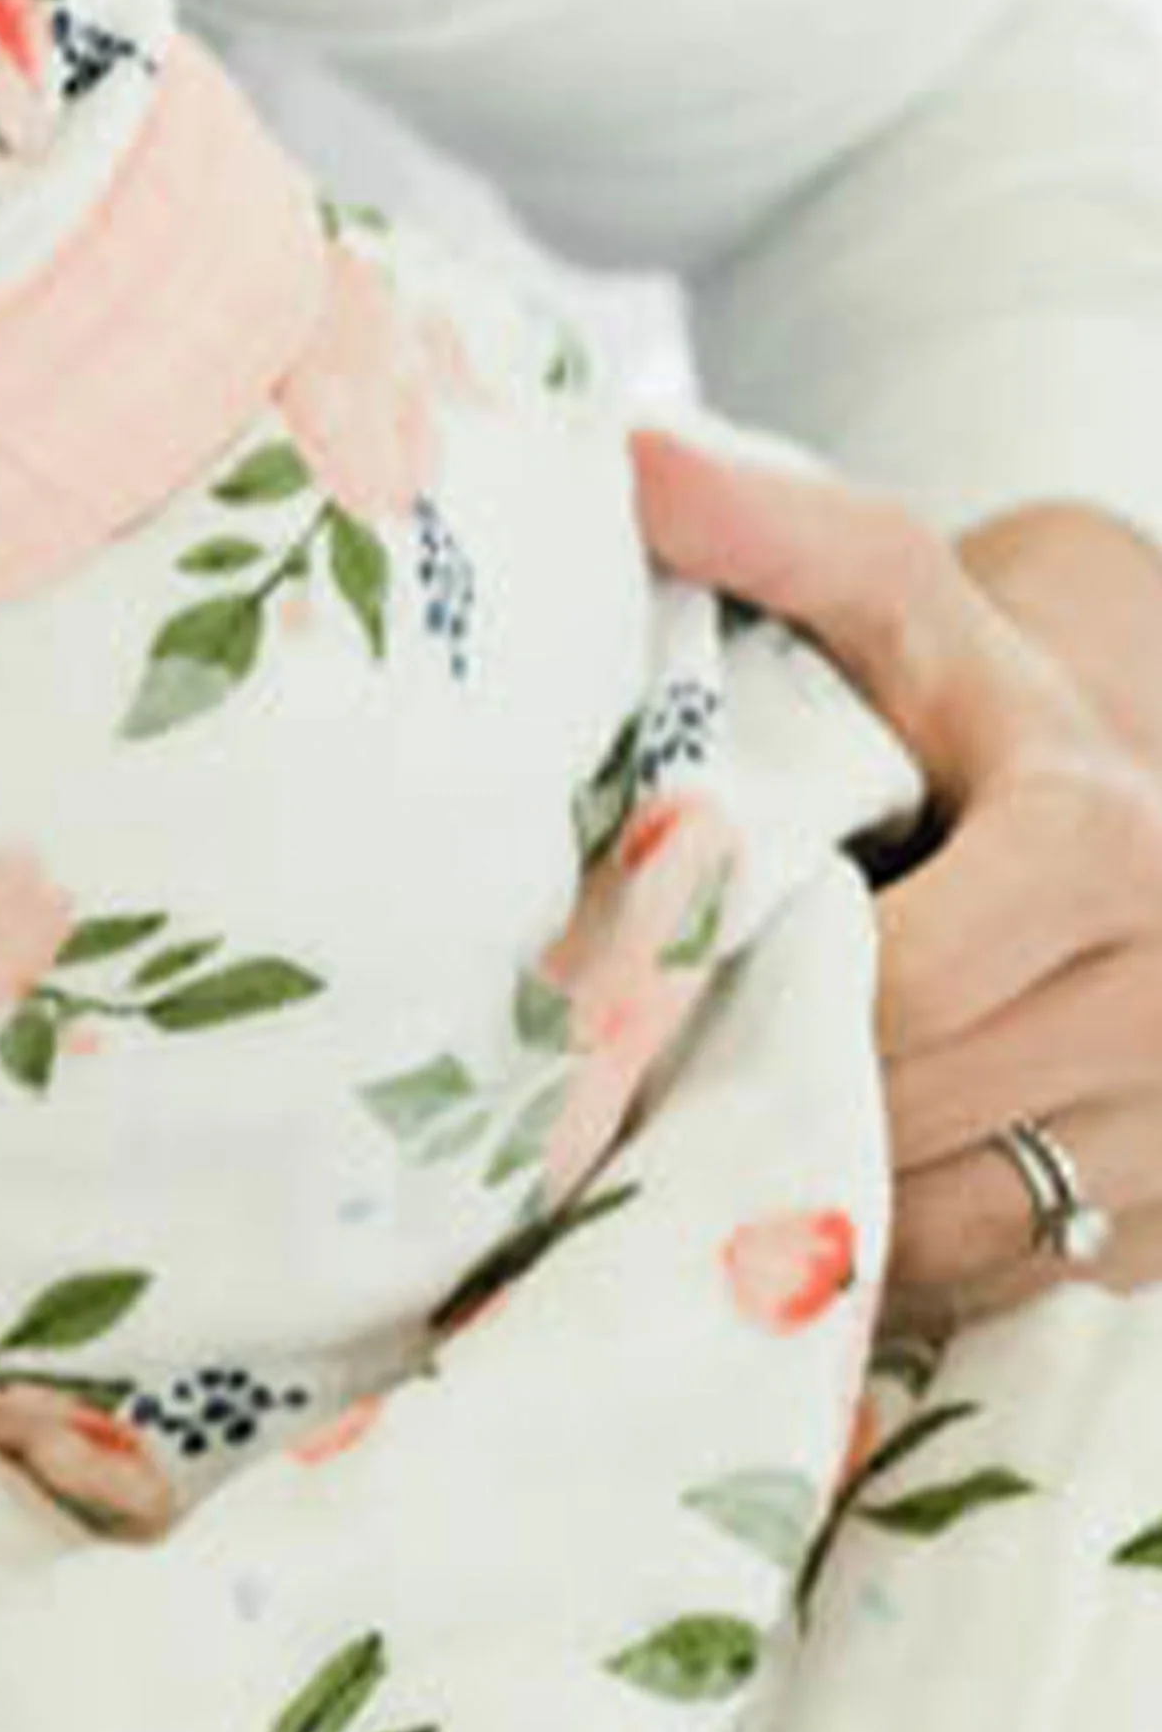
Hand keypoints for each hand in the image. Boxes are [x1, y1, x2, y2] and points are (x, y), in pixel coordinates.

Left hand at [633, 435, 1161, 1325]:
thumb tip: (623, 452)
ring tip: (704, 1158)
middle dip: (765, 1106)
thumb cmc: (988, 709)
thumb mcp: (903, 603)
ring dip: (824, 1206)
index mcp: (1109, 842)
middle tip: (622, 1104)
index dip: (745, 1001)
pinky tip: (817, 1209)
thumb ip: (777, 531)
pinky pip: (1011, 1279)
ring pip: (959, 1221)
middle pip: (913, 1108)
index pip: (894, 985)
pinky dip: (904, 1262)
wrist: (1141, 803)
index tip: (627, 1003)